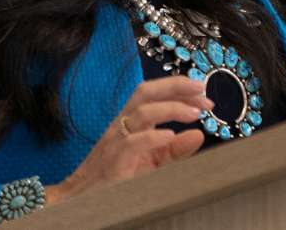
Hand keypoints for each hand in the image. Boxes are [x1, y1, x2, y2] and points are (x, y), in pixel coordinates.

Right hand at [44, 77, 212, 205]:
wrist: (83, 199)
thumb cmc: (118, 178)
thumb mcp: (153, 162)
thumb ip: (176, 150)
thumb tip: (198, 135)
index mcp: (131, 122)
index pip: (154, 94)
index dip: (179, 89)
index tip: (202, 93)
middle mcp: (122, 125)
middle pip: (145, 92)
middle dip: (175, 86)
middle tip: (201, 91)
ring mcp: (115, 141)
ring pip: (141, 113)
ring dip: (171, 109)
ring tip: (194, 114)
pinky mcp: (113, 162)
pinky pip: (131, 143)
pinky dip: (152, 137)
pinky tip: (169, 136)